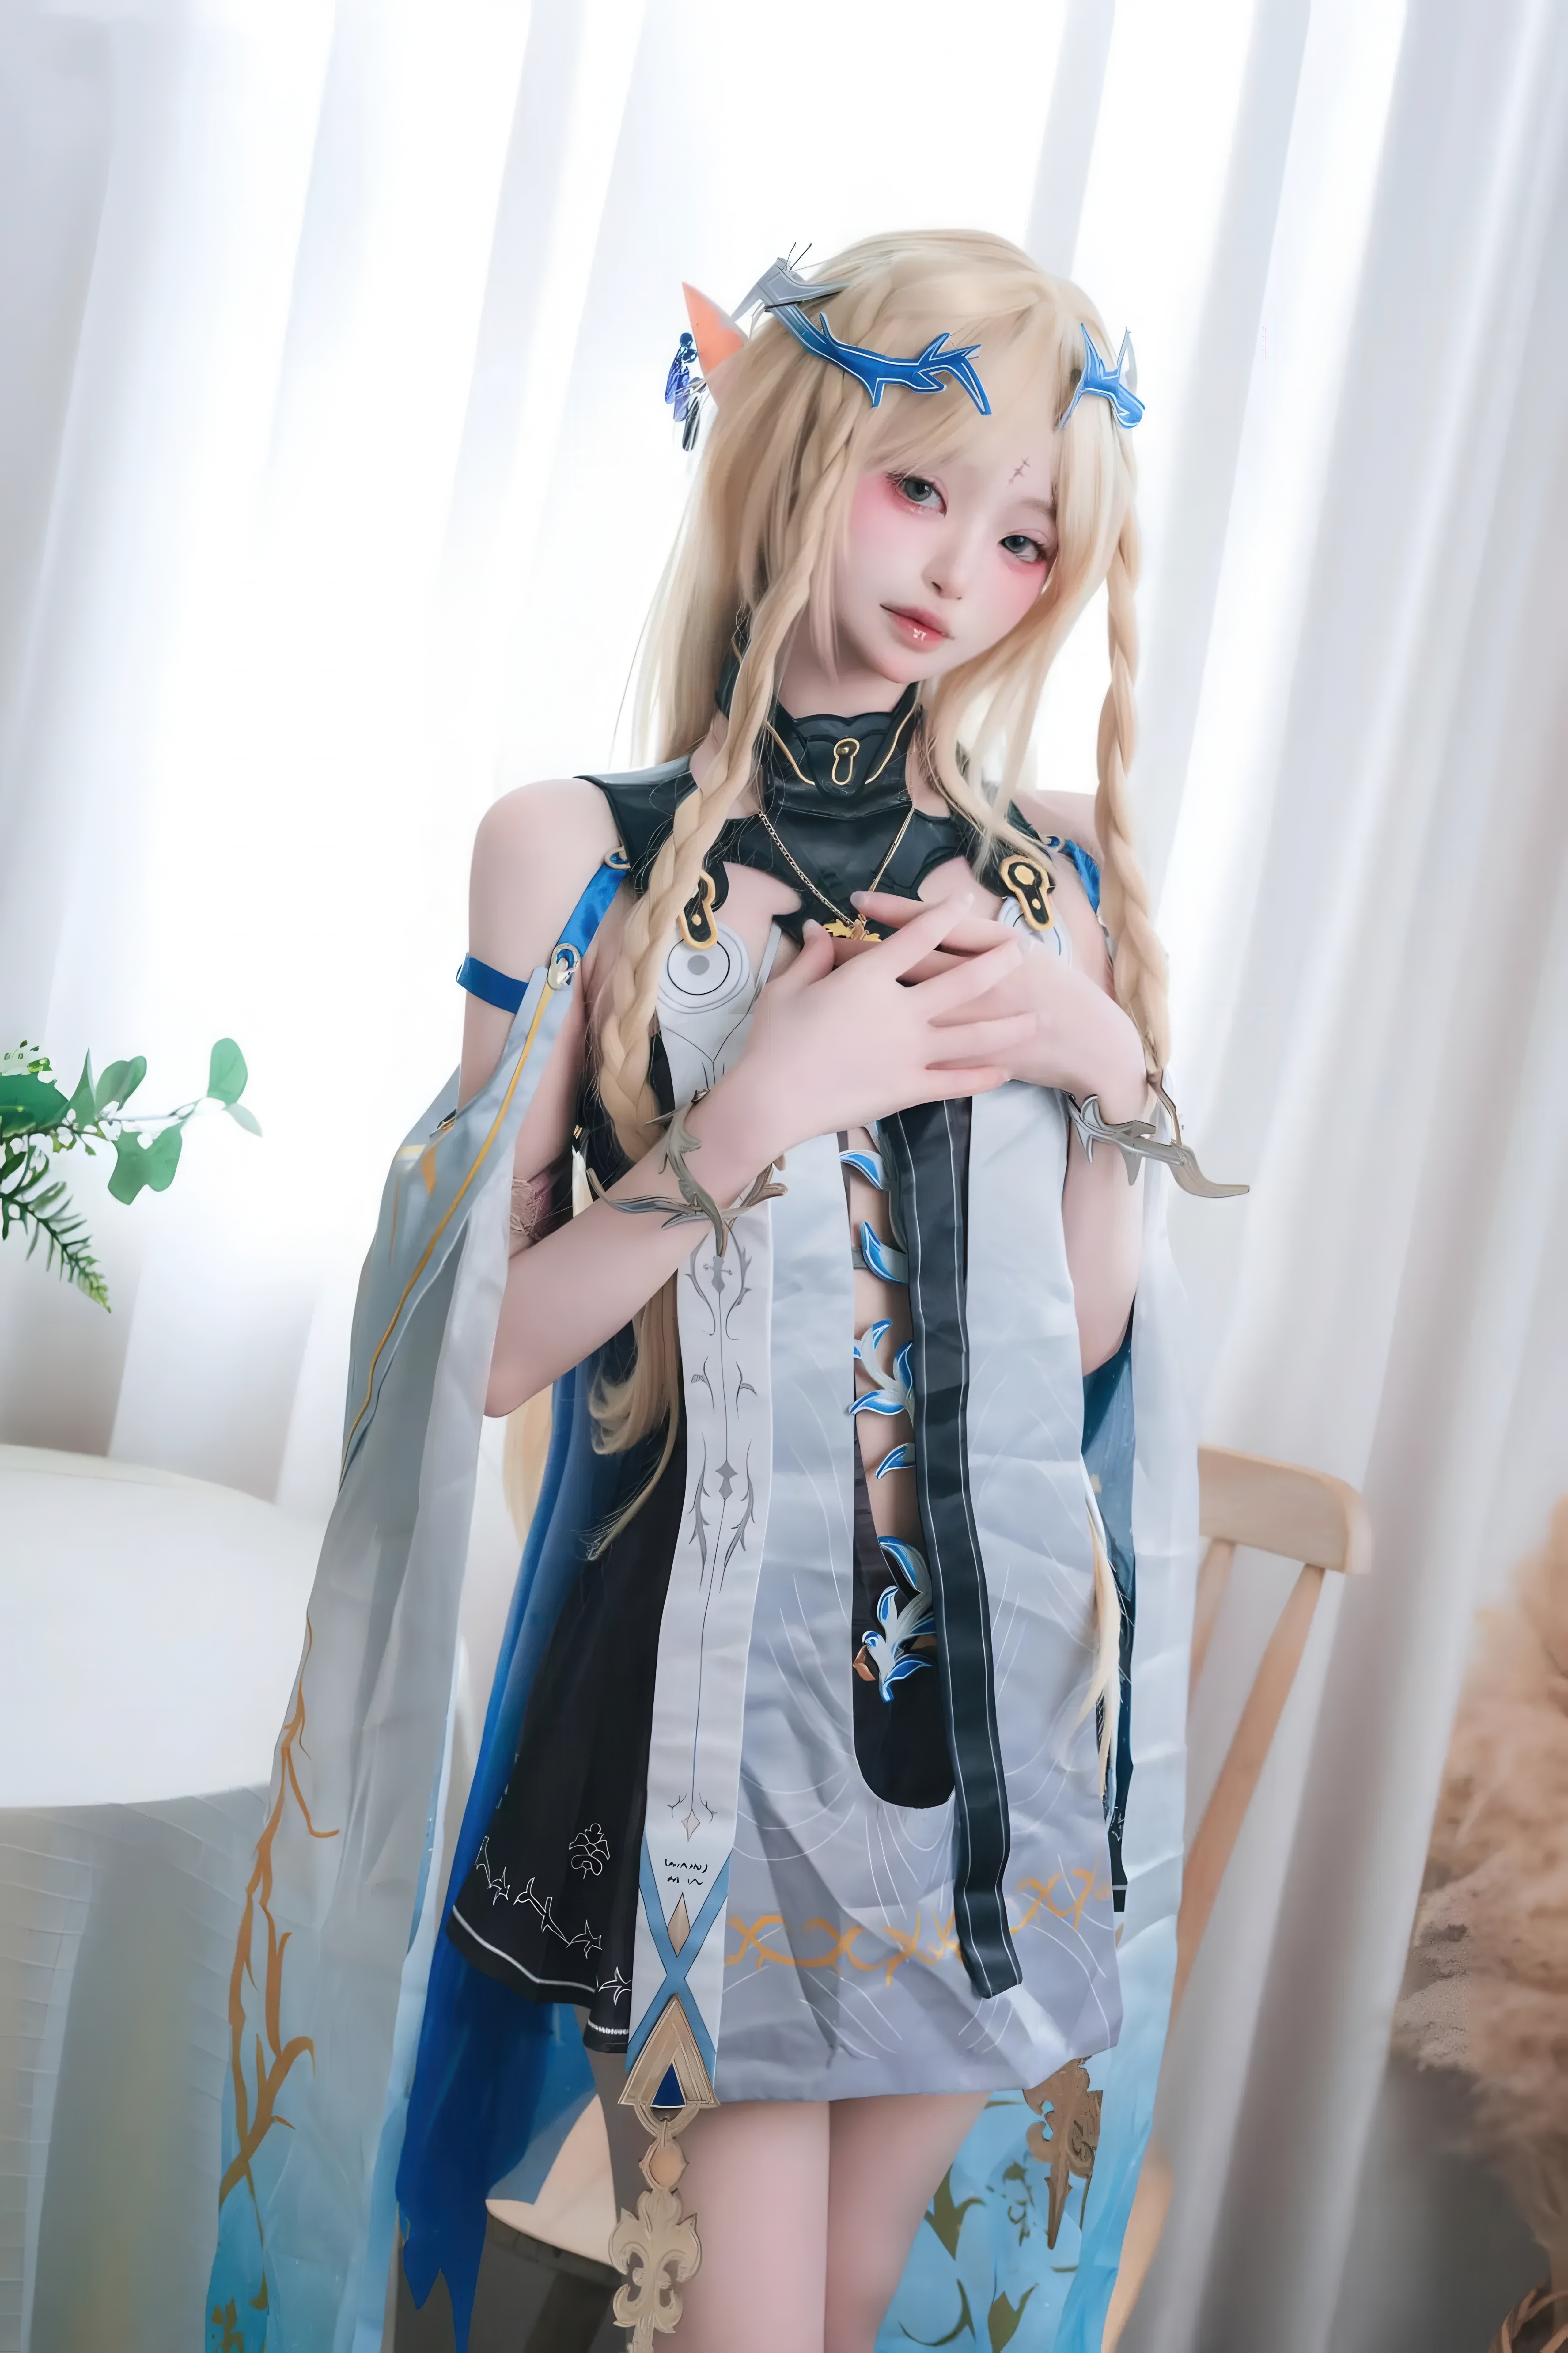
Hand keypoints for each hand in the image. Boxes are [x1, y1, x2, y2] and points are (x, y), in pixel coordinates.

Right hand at [717, 897, 1034, 1162]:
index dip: (943, 913)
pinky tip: (1006, 1070)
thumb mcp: (785, 989)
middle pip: (963, 979)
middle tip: (1022, 951)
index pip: (917, 936)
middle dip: (997, 962)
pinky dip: (983, 1076)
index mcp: (869, 977)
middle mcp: (901, 1010)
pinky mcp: (909, 1087)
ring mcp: (910, 1051)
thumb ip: (812, 957)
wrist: (774, 1099)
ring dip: (1010, 1025)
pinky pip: (955, 1081)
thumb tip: (820, 929)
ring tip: (1039, 1017)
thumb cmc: (773, 1041)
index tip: (964, 899)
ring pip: (974, 1034)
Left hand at [848, 889, 1148, 1116]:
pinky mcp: (967, 1059)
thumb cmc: (1055, 986)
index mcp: (994, 950)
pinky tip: (859, 1035)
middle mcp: (978, 984)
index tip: (857, 901)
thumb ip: (975, 934)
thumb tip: (932, 913)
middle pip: (909, 966)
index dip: (893, 913)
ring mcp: (969, 1024)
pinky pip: (918, 1050)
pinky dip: (889, 1041)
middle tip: (824, 942)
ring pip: (906, 1007)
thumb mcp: (1021, 948)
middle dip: (865, 956)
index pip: (934, 926)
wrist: (1088, 1041)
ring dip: (868, 998)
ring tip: (829, 987)